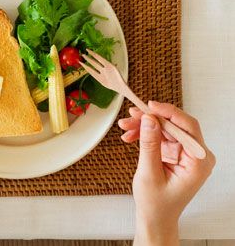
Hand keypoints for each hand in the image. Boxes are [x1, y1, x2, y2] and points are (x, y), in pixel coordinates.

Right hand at [119, 101, 214, 245]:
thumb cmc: (156, 203)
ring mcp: (185, 154)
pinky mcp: (175, 152)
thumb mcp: (149, 173)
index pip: (188, 128)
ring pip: (164, 128)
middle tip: (131, 115)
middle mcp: (195, 156)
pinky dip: (144, 133)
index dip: (169, 113)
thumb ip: (150, 144)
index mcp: (198, 163)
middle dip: (150, 119)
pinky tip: (129, 135)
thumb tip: (148, 118)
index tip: (149, 106)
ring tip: (124, 126)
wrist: (155, 217)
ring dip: (143, 125)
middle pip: (174, 125)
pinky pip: (159, 135)